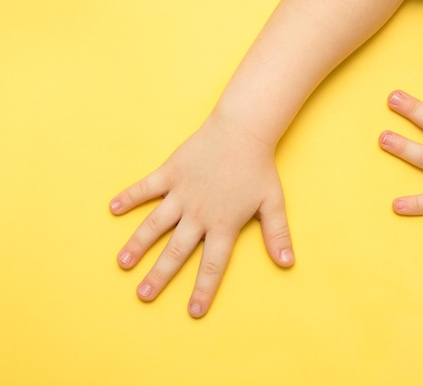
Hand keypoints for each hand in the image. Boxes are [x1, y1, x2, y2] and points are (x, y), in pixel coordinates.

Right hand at [110, 113, 294, 317]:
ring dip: (138, 245)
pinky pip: (146, 188)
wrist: (243, 131)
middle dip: (159, 276)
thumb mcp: (274, 203)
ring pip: (155, 224)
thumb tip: (287, 263)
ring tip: (123, 263)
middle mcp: (199, 214)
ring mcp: (182, 193)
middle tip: (143, 295)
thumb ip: (277, 234)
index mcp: (224, 224)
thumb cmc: (259, 168)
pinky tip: (113, 208)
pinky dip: (130, 197)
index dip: (203, 290)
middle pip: (176, 252)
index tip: (193, 311)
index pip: (213, 265)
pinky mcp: (170, 173)